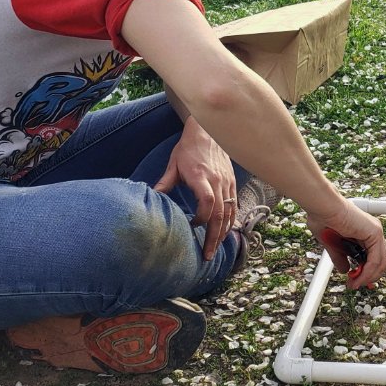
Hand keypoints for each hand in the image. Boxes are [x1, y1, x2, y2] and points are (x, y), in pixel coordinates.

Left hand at [154, 119, 235, 259]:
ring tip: (215, 247)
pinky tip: (225, 231)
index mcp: (201, 176)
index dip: (202, 218)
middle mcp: (217, 181)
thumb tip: (151, 198)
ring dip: (223, 232)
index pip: (207, 202)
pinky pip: (234, 205)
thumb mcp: (173, 164)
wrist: (208, 131)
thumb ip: (164, 183)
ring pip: (230, 212)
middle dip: (214, 236)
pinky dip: (231, 220)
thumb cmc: (188, 148)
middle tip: (207, 254)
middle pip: (220, 213)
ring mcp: (227, 182)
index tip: (192, 225)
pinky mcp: (232, 183)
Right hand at [306, 201, 385, 289]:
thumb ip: (340, 257)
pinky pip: (376, 260)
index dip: (367, 273)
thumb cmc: (323, 219)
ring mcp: (375, 231)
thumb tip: (344, 270)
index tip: (356, 282)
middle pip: (381, 262)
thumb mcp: (333, 245)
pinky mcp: (374, 232)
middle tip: (355, 284)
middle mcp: (373, 232)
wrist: (322, 208)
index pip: (374, 258)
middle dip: (369, 278)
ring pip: (382, 263)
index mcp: (364, 233)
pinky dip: (367, 272)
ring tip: (354, 283)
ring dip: (368, 278)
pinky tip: (357, 277)